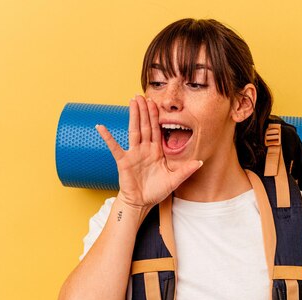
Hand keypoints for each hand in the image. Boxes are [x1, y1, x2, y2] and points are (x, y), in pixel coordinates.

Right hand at [96, 95, 202, 210]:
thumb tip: (200, 162)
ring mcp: (134, 154)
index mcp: (156, 151)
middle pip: (145, 126)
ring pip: (134, 131)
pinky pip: (114, 147)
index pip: (156, 130)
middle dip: (144, 110)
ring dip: (133, 116)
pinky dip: (108, 137)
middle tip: (141, 95)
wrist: (141, 202)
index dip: (155, 116)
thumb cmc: (156, 191)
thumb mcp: (174, 180)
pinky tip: (100, 127)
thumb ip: (186, 170)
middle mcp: (145, 149)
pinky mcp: (123, 161)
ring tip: (131, 101)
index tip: (154, 103)